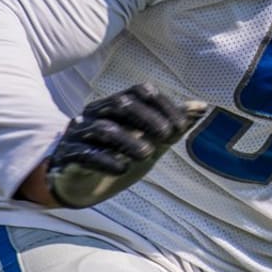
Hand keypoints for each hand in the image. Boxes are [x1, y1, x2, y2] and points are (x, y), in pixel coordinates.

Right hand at [47, 83, 207, 208]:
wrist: (80, 180)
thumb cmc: (119, 153)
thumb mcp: (149, 139)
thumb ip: (173, 124)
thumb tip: (203, 107)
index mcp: (116, 104)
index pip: (140, 91)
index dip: (162, 104)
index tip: (181, 125)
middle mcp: (97, 113)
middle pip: (121, 103)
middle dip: (148, 118)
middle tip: (167, 135)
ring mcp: (80, 133)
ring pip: (103, 128)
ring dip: (129, 141)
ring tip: (147, 154)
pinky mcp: (68, 155)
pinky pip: (84, 153)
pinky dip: (105, 160)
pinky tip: (122, 169)